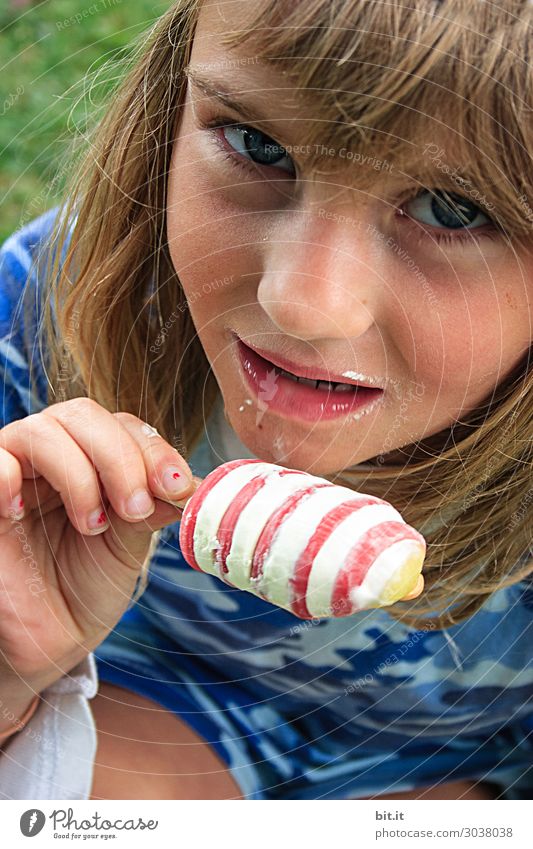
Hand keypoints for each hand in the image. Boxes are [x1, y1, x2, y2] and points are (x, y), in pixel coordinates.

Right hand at [0, 398, 198, 694]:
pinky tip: (24, 512)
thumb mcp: (129, 545)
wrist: (47, 642)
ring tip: (92, 525)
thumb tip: (192, 483)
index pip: (122, 426)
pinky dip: (10, 476)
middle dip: (120, 458)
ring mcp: (16, 473)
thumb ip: (150, 506)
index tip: (177, 487)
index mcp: (94, 459)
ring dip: (77, 474)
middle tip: (136, 506)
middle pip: (82, 415)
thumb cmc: (87, 588)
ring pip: (41, 430)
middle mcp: (54, 455)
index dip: (153, 450)